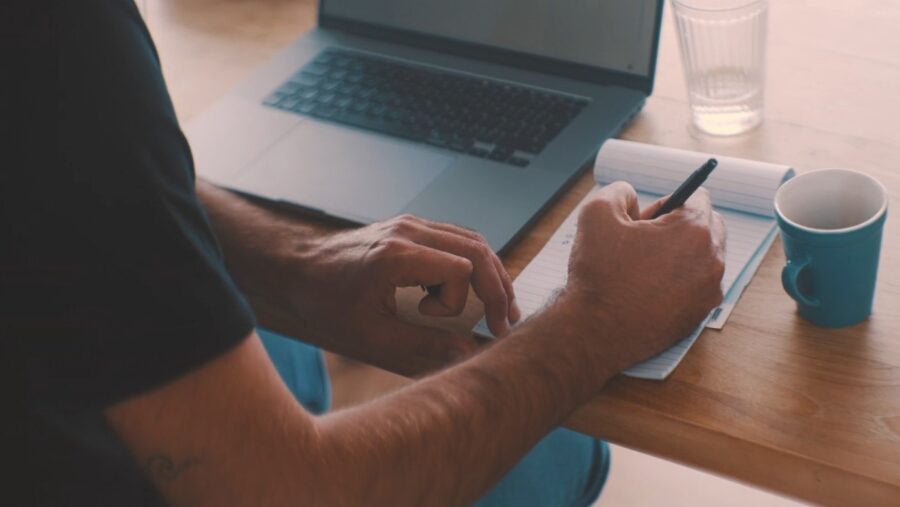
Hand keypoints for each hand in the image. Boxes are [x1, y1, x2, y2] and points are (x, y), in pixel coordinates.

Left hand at [288, 215, 520, 374]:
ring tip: (499, 306)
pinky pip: (454, 239)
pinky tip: (470, 288)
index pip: (460, 268)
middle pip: (476, 248)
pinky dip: (470, 263)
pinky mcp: (410, 227)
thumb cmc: (325, 301)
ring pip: (470, 240)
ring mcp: (410, 224)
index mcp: (397, 255)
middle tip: (506, 321)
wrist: (297, 267)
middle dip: (497, 286)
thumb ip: (420, 344)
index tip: (433, 320)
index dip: (458, 302)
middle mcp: (408, 231)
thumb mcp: (369, 333)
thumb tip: (466, 352)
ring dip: (489, 273)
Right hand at [553, 182, 725, 376]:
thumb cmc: (598, 274)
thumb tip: (632, 197)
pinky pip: (696, 285)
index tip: (644, 221)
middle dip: (679, 226)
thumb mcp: (597, 213)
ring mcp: (709, 291)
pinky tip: (646, 290)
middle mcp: (712, 260)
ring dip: (679, 254)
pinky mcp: (700, 315)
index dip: (665, 203)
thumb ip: (620, 191)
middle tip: (643, 242)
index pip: (697, 197)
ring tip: (642, 268)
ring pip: (702, 257)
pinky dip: (677, 281)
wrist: (594, 332)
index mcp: (694, 230)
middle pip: (707, 226)